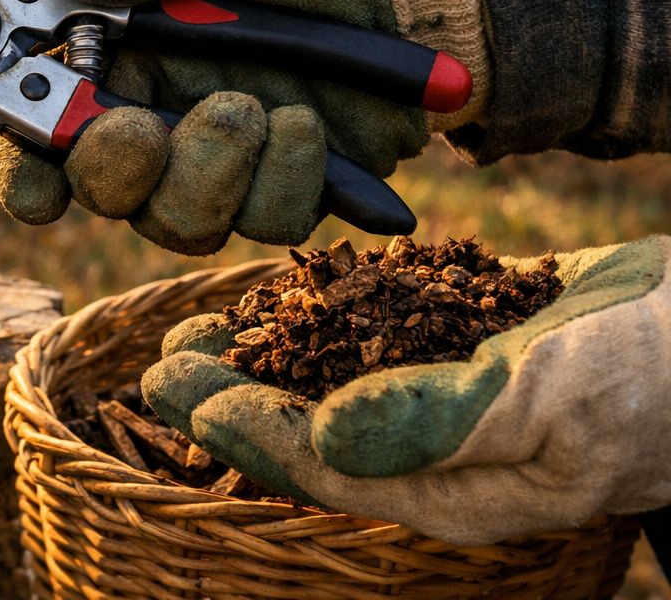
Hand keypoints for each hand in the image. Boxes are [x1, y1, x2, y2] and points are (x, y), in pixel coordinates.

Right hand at [0, 0, 489, 252]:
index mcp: (116, 45)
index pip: (42, 125)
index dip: (26, 167)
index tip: (34, 183)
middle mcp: (160, 109)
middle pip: (102, 188)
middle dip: (112, 169)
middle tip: (140, 129)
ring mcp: (227, 154)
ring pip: (177, 219)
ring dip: (205, 172)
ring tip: (252, 109)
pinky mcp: (294, 183)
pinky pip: (266, 221)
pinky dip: (283, 178)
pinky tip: (308, 123)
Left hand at [141, 236, 670, 543]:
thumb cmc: (653, 380)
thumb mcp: (548, 406)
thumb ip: (433, 423)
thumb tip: (325, 437)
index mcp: (451, 487)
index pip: (314, 465)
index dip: (234, 427)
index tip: (169, 387)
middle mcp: (442, 450)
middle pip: (309, 428)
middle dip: (232, 396)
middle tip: (163, 361)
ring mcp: (458, 395)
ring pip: (337, 381)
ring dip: (268, 355)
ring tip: (204, 330)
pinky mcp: (476, 343)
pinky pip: (384, 337)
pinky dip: (330, 317)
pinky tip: (292, 296)